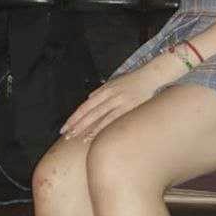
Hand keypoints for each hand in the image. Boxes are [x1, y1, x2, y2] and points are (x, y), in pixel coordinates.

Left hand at [60, 51, 183, 140]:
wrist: (151, 76)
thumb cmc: (133, 81)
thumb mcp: (114, 82)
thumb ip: (101, 91)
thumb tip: (89, 99)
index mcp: (105, 89)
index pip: (85, 106)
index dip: (74, 117)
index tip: (65, 127)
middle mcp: (110, 95)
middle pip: (89, 112)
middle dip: (77, 124)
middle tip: (66, 135)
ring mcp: (120, 101)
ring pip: (99, 116)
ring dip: (87, 128)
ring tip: (77, 138)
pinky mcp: (129, 107)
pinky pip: (113, 119)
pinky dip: (102, 127)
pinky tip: (95, 136)